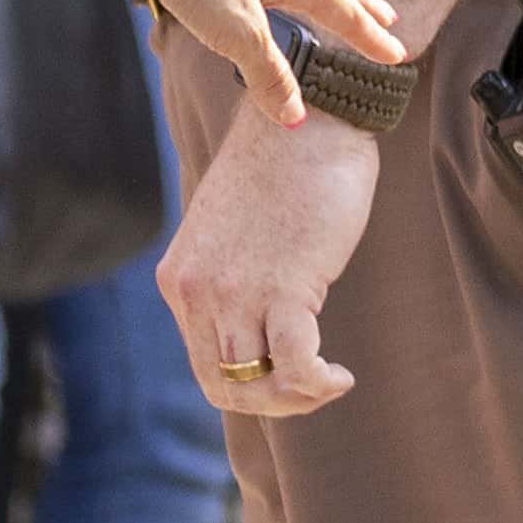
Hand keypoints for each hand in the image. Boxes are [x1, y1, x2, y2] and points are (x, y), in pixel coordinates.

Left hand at [159, 101, 381, 416]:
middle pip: (225, 387)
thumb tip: (266, 323)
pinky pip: (295, 365)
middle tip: (315, 387)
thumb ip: (237, 276)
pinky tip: (341, 375)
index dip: (252, 386)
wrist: (309, 120)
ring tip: (332, 381)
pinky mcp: (282, 289)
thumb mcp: (241, 233)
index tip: (292, 372)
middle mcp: (197, 292)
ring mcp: (234, 294)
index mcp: (181, 279)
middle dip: (274, 402)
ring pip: (255, 384)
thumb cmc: (288, 168)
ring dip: (299, 397)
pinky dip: (319, 383)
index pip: (204, 365)